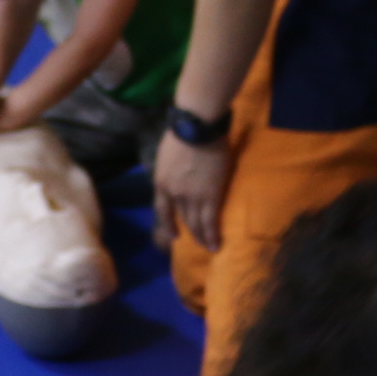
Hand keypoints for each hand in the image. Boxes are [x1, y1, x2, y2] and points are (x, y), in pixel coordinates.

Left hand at [153, 127, 235, 251]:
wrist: (197, 128)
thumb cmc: (182, 133)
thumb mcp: (167, 156)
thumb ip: (170, 170)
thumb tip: (176, 173)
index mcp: (161, 183)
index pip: (161, 209)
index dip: (167, 223)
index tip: (173, 234)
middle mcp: (174, 194)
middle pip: (181, 217)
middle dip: (188, 230)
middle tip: (196, 240)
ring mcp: (192, 197)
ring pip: (196, 223)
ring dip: (201, 237)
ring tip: (208, 247)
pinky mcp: (211, 196)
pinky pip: (210, 221)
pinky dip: (212, 235)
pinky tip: (215, 245)